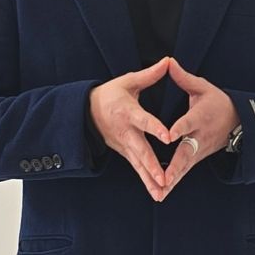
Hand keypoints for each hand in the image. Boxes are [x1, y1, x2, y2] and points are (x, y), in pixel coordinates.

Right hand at [89, 57, 170, 201]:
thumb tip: (168, 61)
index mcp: (128, 112)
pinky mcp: (124, 153)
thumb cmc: (110, 94)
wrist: (86, 111)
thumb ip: (150, 75)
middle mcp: (125, 132)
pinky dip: (146, 181)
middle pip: (140, 150)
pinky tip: (158, 193)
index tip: (168, 136)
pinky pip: (137, 168)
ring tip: (162, 193)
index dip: (156, 128)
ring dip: (149, 179)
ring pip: (138, 164)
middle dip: (152, 166)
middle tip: (164, 179)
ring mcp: (124, 145)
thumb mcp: (128, 81)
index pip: (144, 120)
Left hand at [161, 57, 239, 199]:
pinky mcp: (197, 158)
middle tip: (165, 177)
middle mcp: (200, 136)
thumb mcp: (203, 87)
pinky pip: (184, 171)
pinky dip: (174, 183)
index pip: (188, 123)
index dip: (178, 128)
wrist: (239, 121)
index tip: (168, 135)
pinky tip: (161, 193)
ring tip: (160, 192)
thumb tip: (168, 62)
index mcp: (200, 116)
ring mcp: (200, 150)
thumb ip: (183, 77)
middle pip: (187, 152)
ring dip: (173, 180)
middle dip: (176, 166)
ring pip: (185, 167)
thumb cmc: (217, 102)